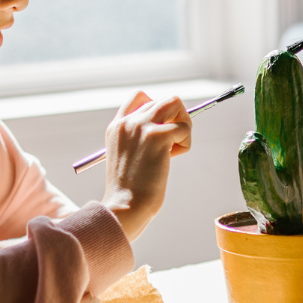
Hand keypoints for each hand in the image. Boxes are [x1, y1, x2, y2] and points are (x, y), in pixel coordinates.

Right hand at [101, 91, 191, 240]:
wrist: (124, 206)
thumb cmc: (130, 190)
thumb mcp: (127, 156)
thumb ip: (140, 138)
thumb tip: (170, 128)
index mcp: (117, 126)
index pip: (140, 97)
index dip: (159, 109)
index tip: (163, 130)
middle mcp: (128, 122)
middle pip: (165, 100)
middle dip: (176, 120)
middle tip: (172, 144)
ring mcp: (142, 126)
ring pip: (176, 103)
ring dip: (183, 124)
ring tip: (174, 148)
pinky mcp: (157, 136)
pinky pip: (184, 128)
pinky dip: (185, 144)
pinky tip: (172, 159)